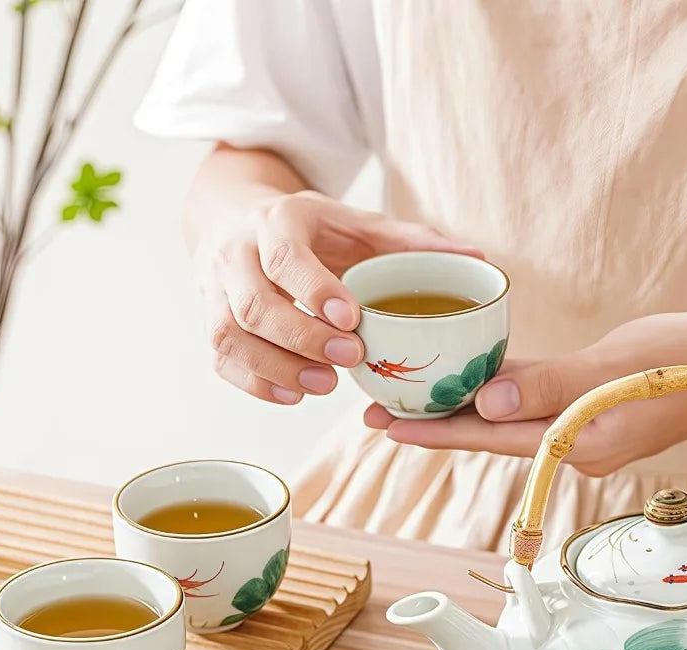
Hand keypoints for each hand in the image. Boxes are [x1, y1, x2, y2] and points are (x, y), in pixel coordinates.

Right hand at [195, 190, 481, 403]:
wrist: (235, 217)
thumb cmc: (310, 229)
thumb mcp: (356, 221)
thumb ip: (410, 241)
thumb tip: (476, 259)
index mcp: (277, 221)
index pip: (285, 257)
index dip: (314, 290)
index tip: (352, 319)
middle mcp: (236, 254)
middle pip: (253, 303)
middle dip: (300, 336)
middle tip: (347, 361)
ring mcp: (215, 290)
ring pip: (228, 335)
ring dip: (274, 367)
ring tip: (322, 387)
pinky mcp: (210, 321)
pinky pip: (220, 359)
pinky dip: (254, 383)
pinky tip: (293, 396)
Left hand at [364, 310, 686, 474]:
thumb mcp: (619, 367)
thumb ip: (550, 386)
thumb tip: (485, 399)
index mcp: (580, 443)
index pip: (489, 438)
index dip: (434, 431)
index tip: (383, 425)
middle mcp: (579, 448)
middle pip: (492, 437)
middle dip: (437, 425)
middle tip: (379, 409)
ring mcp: (592, 435)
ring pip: (514, 425)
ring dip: (465, 413)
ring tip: (416, 398)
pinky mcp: (602, 416)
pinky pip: (540, 412)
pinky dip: (505, 399)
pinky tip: (480, 383)